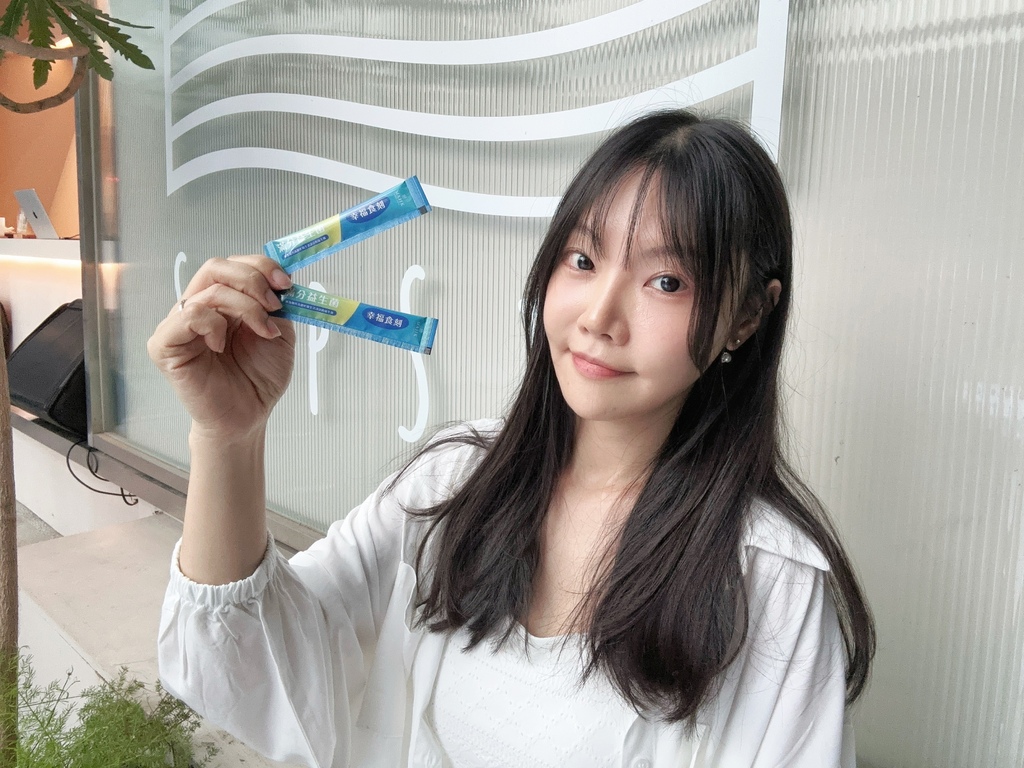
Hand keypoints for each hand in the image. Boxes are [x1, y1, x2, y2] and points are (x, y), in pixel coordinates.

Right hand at [148, 255, 296, 440]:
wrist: (249, 415)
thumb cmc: (258, 378)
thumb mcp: (279, 332)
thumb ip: (277, 304)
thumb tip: (281, 277)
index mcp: (223, 301)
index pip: (233, 265)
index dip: (260, 266)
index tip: (286, 283)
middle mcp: (198, 307)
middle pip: (216, 268)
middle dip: (253, 279)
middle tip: (275, 303)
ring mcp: (179, 324)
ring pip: (209, 291)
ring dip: (246, 307)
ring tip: (263, 331)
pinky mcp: (165, 344)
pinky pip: (188, 316)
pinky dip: (213, 324)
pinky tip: (222, 345)